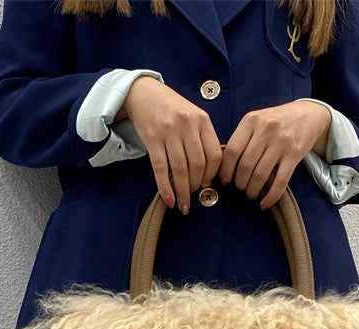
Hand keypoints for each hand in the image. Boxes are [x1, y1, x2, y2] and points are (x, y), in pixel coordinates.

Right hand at [122, 76, 222, 214]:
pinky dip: (165, 187)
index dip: (212, 175)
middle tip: (192, 196)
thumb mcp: (193, 118)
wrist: (143, 92)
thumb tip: (206, 176)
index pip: (215, 154)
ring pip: (180, 169)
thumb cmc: (171, 108)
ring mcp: (169, 132)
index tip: (207, 185)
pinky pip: (160, 168)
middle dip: (196, 186)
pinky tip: (169, 199)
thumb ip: (202, 141)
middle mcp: (187, 125)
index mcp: (202, 120)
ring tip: (183, 204)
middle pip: (198, 164)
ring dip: (183, 191)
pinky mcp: (152, 139)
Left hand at [218, 101, 331, 208]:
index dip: (226, 170)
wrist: (308, 114)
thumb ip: (242, 138)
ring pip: (260, 175)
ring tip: (251, 194)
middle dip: (240, 183)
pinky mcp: (294, 154)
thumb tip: (224, 166)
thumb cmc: (277, 121)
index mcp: (251, 121)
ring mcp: (281, 142)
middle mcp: (265, 130)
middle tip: (241, 188)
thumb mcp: (257, 121)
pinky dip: (271, 196)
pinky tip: (265, 203)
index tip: (225, 181)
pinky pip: (280, 181)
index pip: (232, 150)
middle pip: (245, 165)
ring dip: (253, 190)